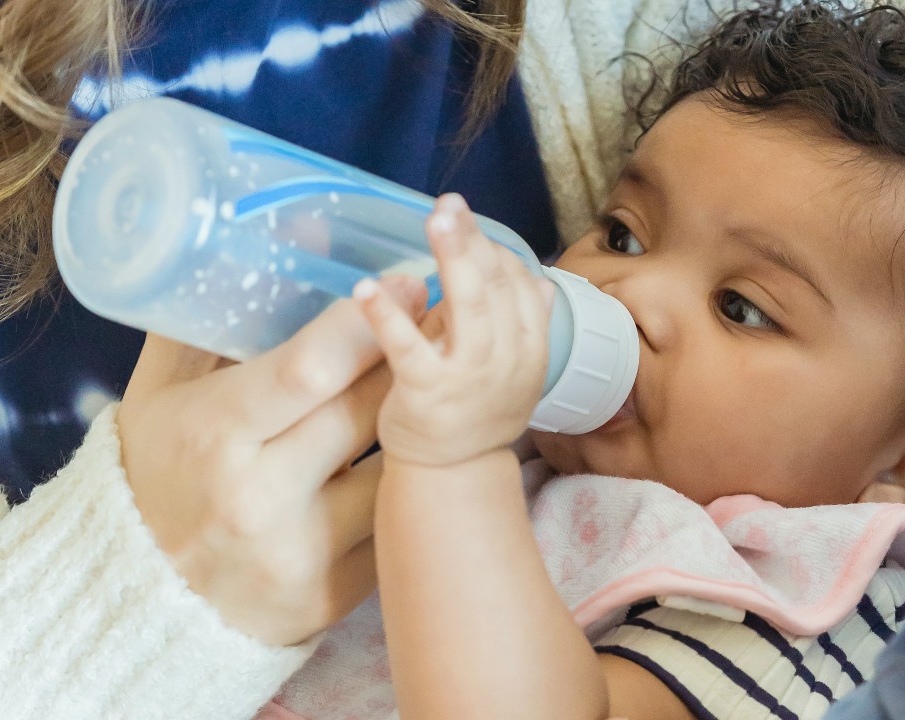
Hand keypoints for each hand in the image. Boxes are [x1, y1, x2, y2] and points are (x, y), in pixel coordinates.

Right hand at [116, 277, 426, 646]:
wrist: (146, 595)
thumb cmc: (161, 468)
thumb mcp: (163, 387)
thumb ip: (216, 313)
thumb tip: (301, 232)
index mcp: (216, 435)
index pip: (309, 369)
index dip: (368, 324)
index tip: (410, 283)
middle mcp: (260, 499)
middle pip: (367, 414)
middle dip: (411, 362)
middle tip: (440, 322)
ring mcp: (304, 552)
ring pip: (396, 470)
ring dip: (420, 424)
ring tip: (433, 387)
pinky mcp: (337, 593)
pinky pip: (394, 520)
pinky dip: (407, 483)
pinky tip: (416, 454)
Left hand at [354, 193, 553, 466]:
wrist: (453, 476)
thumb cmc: (478, 417)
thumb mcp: (517, 372)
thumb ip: (525, 326)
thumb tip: (539, 282)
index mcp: (530, 347)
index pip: (518, 284)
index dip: (493, 251)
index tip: (467, 230)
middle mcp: (508, 358)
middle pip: (495, 284)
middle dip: (474, 239)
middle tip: (451, 202)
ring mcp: (469, 376)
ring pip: (466, 304)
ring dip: (451, 256)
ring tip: (434, 218)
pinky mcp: (426, 393)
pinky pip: (407, 347)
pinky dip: (387, 315)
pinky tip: (365, 289)